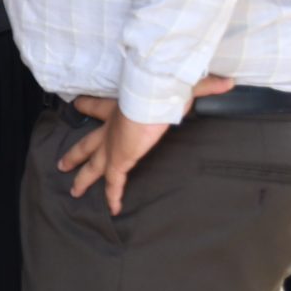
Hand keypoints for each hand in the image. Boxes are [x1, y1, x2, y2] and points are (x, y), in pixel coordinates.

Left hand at [57, 77, 235, 214]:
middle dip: (74, 153)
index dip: (85, 104)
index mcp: (116, 107)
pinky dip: (113, 196)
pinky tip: (112, 209)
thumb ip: (203, 85)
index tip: (76, 103)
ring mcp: (111, 146)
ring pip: (92, 166)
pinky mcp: (118, 160)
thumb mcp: (180, 88)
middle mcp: (109, 128)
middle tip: (61, 162)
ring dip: (82, 178)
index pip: (94, 105)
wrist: (149, 98)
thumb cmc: (160, 90)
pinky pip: (113, 183)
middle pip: (86, 143)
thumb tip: (228, 81)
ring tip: (73, 189)